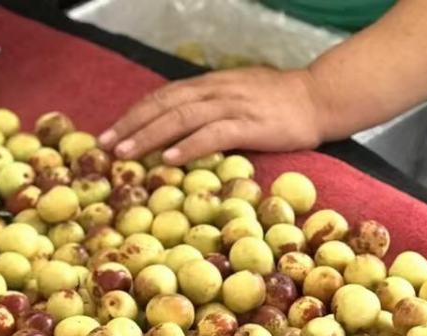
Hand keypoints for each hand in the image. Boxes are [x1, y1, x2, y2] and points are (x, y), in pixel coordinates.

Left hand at [98, 66, 331, 166]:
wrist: (321, 98)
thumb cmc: (283, 105)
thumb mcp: (240, 98)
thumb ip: (213, 108)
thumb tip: (184, 130)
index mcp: (211, 84)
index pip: (165, 95)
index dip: (136, 113)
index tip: (111, 132)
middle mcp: (217, 90)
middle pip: (164, 104)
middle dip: (132, 125)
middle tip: (104, 146)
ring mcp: (233, 105)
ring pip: (182, 117)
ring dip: (150, 136)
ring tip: (126, 154)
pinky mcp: (251, 124)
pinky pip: (214, 133)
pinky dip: (189, 145)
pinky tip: (170, 159)